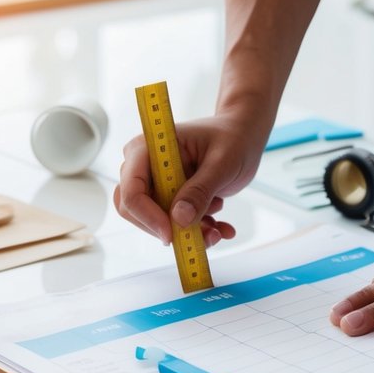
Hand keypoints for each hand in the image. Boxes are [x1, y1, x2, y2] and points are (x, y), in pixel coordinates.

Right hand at [113, 113, 264, 246]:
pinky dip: (198, 232)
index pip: (131, 189)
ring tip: (218, 228)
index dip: (147, 215)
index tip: (172, 233)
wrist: (242, 138)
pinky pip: (173, 225)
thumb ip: (200, 191)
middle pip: (134, 210)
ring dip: (187, 233)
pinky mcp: (169, 198)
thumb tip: (179, 219)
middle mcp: (145, 167)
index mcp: (148, 148)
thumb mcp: (222, 164)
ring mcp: (155, 184)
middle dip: (168, 228)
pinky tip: (221, 228)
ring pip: (155, 222)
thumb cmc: (232, 140)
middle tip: (203, 234)